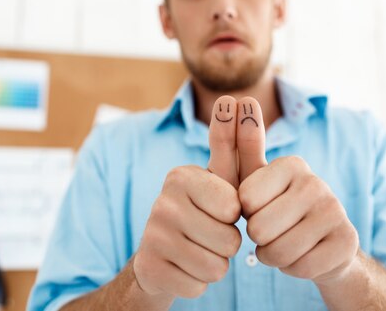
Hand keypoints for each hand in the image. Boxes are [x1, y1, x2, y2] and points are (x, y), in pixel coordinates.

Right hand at [133, 96, 242, 297]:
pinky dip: (197, 282)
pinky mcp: (149, 269)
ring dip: (215, 264)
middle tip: (209, 233)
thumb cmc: (203, 212)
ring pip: (216, 267)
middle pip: (229, 240)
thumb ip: (234, 142)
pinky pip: (199, 286)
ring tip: (197, 249)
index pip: (234, 206)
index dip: (235, 214)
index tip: (220, 208)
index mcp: (181, 177)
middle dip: (227, 243)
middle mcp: (162, 203)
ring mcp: (151, 237)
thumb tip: (237, 99)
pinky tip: (183, 267)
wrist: (162, 255)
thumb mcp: (223, 181)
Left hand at [236, 98, 359, 285]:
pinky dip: (294, 268)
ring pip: (279, 251)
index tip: (257, 207)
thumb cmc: (276, 209)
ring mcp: (336, 211)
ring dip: (274, 255)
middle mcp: (316, 183)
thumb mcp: (252, 182)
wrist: (322, 244)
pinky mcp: (347, 241)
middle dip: (259, 238)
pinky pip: (301, 268)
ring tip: (285, 242)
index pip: (244, 199)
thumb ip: (238, 143)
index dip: (245, 213)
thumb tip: (236, 99)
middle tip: (272, 230)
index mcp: (292, 164)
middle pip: (260, 228)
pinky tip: (303, 255)